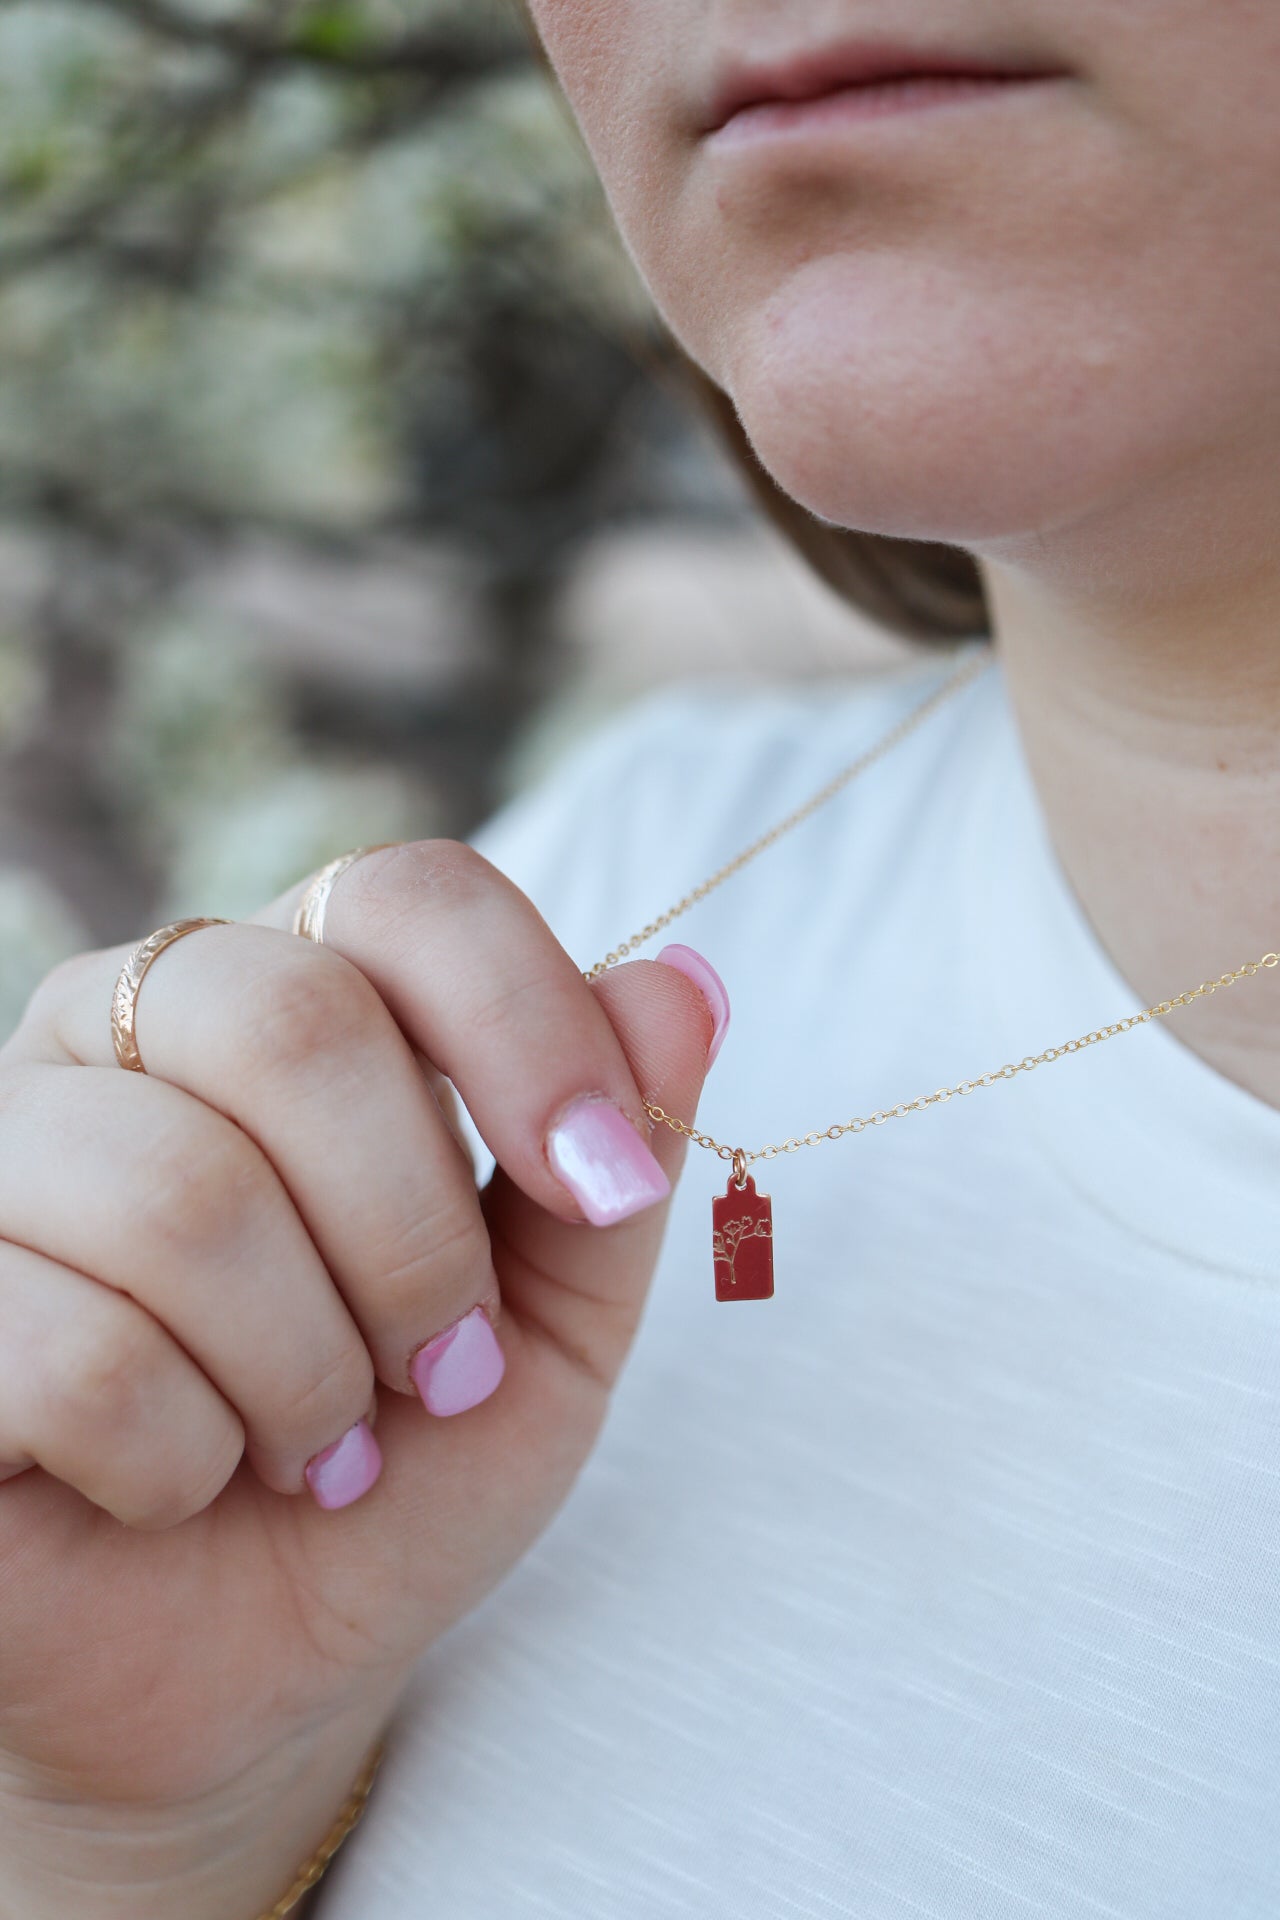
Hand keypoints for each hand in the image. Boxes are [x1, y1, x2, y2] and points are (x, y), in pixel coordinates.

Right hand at [0, 841, 720, 1916]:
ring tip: (319, 1447)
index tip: (602, 1183)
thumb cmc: (403, 1467)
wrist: (247, 1669)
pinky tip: (186, 1482)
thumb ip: (612, 1157)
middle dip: (414, 1236)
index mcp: (290, 994)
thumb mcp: (552, 1328)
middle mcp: (129, 1030)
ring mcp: (8, 1155)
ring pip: (182, 1193)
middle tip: (438, 1365)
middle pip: (295, 1019)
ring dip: (303, 1371)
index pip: (407, 894)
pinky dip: (183, 1455)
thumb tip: (683, 978)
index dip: (528, 1023)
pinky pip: (75, 1346)